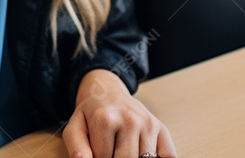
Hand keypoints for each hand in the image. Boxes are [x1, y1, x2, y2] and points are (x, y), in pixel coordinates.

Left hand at [62, 69, 176, 157]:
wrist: (109, 93)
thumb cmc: (92, 115)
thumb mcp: (76, 127)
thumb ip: (76, 147)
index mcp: (105, 119)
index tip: (98, 151)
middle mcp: (130, 120)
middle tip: (111, 150)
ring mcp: (149, 124)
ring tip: (123, 149)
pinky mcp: (162, 129)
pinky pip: (168, 156)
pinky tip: (143, 154)